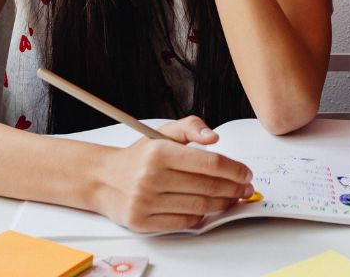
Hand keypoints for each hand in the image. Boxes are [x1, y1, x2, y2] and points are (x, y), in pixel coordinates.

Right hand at [90, 116, 254, 232]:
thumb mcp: (162, 133)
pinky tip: (208, 209)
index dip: (234, 169)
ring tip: (232, 198)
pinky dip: (201, 217)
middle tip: (244, 188)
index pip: (209, 163)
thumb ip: (191, 127)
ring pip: (199, 207)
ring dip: (222, 204)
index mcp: (159, 152)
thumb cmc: (139, 157)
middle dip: (234, 188)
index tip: (245, 173)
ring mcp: (146, 202)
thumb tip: (214, 137)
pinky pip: (183, 223)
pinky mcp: (142, 222)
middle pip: (208, 187)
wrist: (104, 179)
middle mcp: (151, 177)